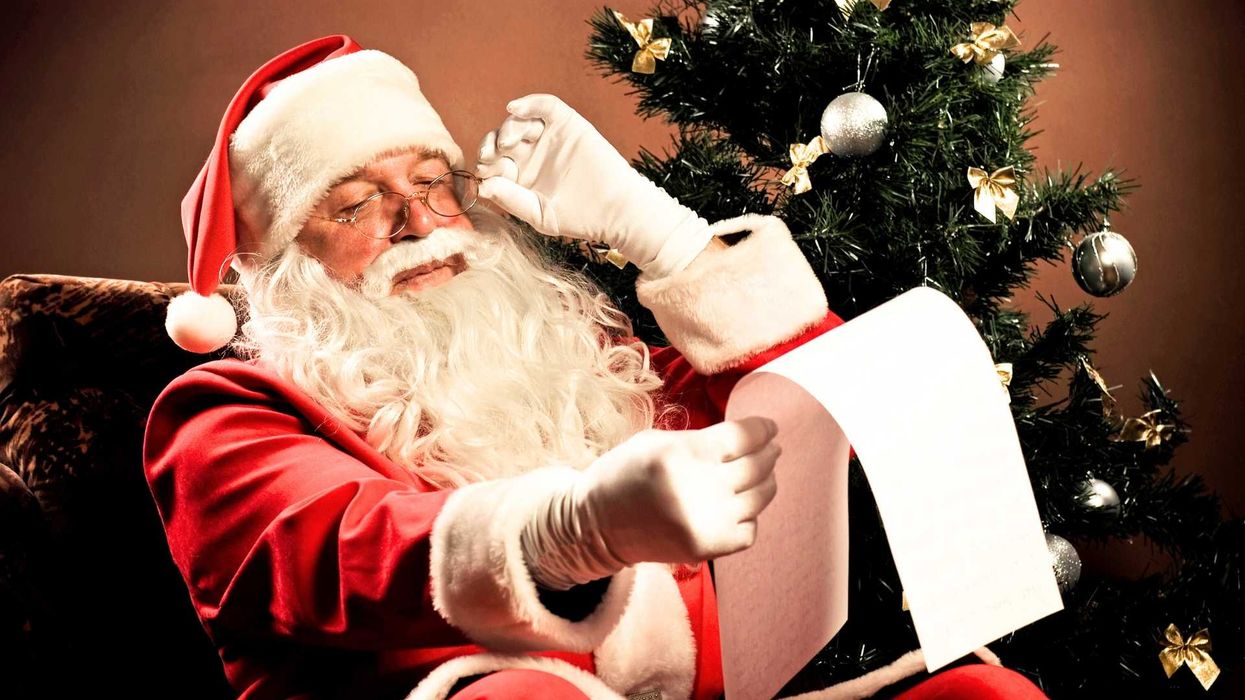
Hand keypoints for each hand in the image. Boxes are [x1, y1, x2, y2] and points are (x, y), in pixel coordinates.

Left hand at [475, 94, 713, 277]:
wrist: (616, 210)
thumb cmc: (580, 218)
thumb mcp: (539, 213)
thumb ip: (511, 199)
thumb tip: (481, 185)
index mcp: (522, 176)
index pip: (495, 162)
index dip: (485, 164)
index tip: (483, 172)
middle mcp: (533, 154)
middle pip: (502, 138)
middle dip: (490, 145)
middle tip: (489, 155)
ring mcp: (550, 137)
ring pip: (519, 121)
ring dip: (507, 127)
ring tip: (507, 143)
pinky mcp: (568, 124)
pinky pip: (545, 106)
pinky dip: (528, 102)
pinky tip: (513, 109)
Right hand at [579, 417, 781, 564]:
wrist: (597, 525)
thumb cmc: (626, 473)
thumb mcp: (656, 441)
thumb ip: (701, 439)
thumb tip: (747, 438)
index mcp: (682, 453)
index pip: (743, 437)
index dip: (763, 429)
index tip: (770, 428)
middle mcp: (698, 488)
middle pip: (756, 466)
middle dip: (769, 453)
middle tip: (773, 448)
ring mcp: (705, 522)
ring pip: (759, 498)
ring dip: (767, 482)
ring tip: (766, 474)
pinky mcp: (707, 548)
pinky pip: (749, 530)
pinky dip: (751, 517)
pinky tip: (744, 507)